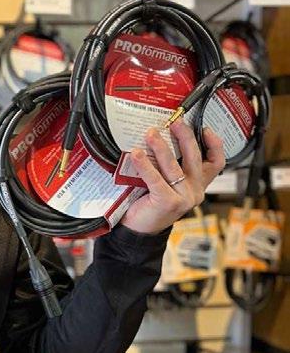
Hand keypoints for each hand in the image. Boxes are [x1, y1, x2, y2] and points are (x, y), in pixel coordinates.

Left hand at [120, 120, 225, 234]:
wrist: (139, 230)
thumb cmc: (150, 204)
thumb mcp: (167, 184)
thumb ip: (171, 167)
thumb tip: (161, 136)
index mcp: (198, 185)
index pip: (216, 163)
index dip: (214, 144)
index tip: (205, 128)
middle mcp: (195, 191)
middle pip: (194, 157)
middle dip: (184, 136)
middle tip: (173, 122)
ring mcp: (183, 198)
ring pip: (174, 165)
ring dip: (161, 146)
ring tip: (150, 133)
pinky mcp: (168, 202)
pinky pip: (156, 178)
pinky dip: (145, 164)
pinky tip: (136, 154)